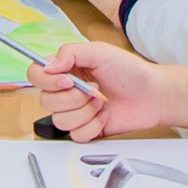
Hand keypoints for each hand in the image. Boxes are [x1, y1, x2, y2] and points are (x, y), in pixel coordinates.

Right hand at [26, 40, 172, 140]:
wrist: (152, 95)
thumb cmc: (129, 71)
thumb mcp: (100, 52)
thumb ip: (70, 53)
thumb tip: (48, 67)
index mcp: (65, 69)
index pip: (35, 75)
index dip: (45, 81)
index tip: (67, 81)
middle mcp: (65, 91)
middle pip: (46, 101)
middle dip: (74, 98)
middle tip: (95, 91)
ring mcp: (75, 112)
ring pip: (59, 121)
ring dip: (84, 112)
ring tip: (102, 103)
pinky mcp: (85, 130)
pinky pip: (75, 135)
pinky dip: (92, 127)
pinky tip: (104, 117)